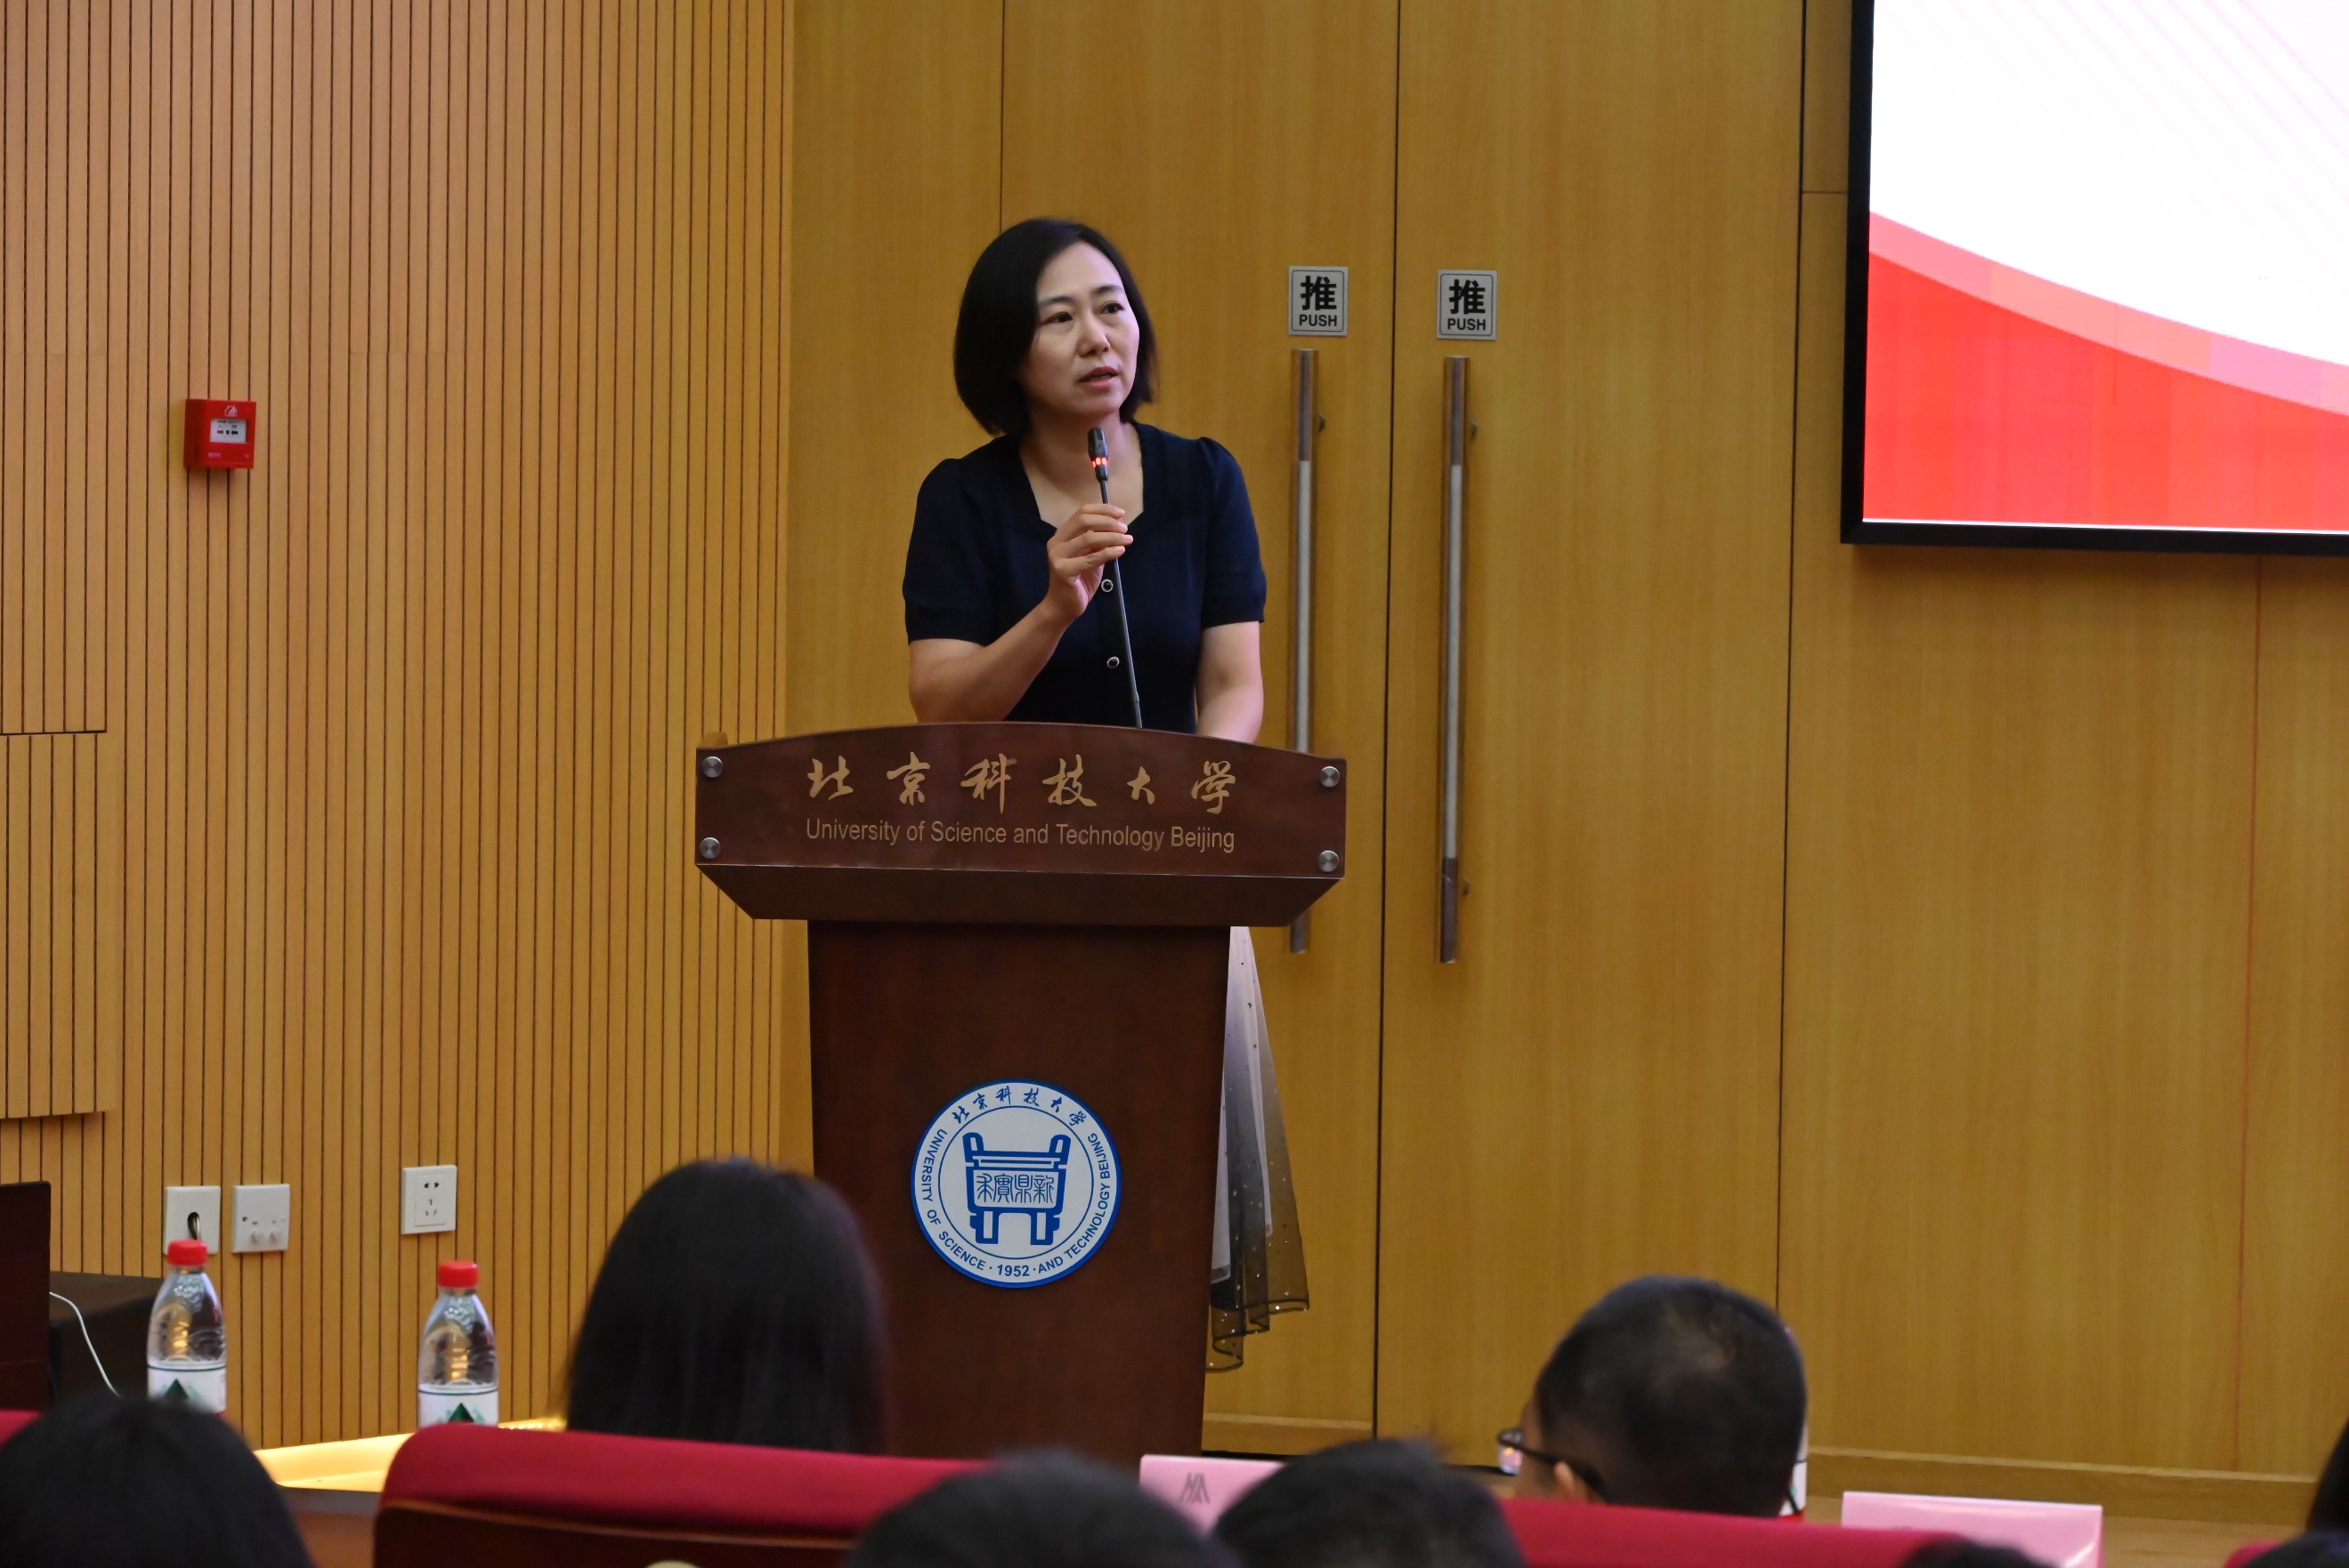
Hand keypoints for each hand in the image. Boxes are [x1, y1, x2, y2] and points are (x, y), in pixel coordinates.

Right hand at [1041, 502, 1129, 622]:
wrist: (1064, 607)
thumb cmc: (1079, 581)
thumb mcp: (1091, 557)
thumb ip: (1099, 542)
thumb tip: (1118, 526)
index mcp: (1062, 535)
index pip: (1082, 512)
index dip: (1103, 510)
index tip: (1121, 513)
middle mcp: (1056, 542)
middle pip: (1083, 520)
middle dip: (1108, 521)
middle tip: (1125, 528)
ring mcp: (1058, 556)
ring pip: (1088, 537)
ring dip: (1111, 536)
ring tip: (1127, 539)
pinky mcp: (1063, 570)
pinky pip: (1090, 558)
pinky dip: (1108, 552)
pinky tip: (1120, 551)